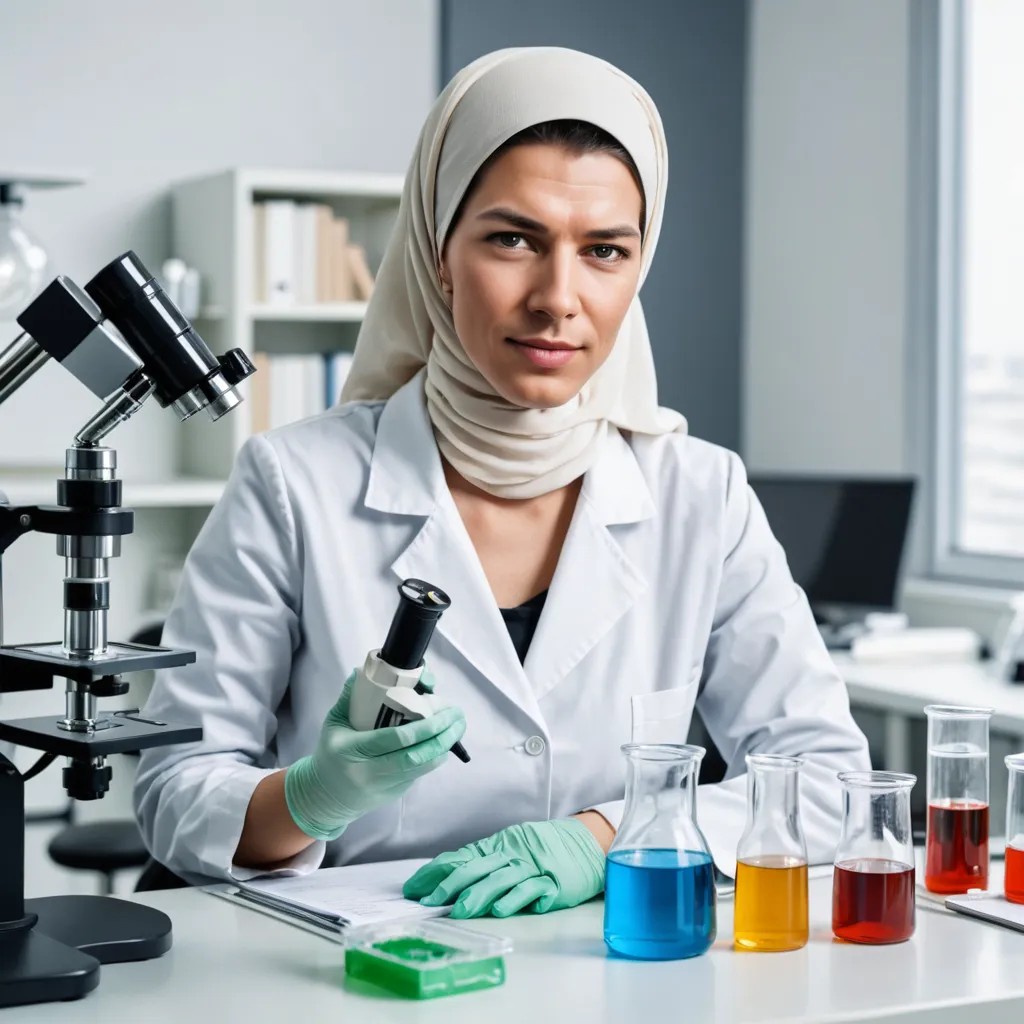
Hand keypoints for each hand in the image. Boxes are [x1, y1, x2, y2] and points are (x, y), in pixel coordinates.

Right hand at [284, 671, 465, 840]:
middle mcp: (371, 771)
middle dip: (442, 735)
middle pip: (415, 755)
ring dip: (444, 746)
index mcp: (354, 749)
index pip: (396, 737)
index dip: (424, 725)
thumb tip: (362, 671)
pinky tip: (443, 741)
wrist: (326, 796)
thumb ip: (349, 697)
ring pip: (421, 767)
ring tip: (457, 727)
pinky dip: (433, 756)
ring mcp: (384, 785)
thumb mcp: (334, 723)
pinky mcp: (395, 793)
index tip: (442, 709)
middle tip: (457, 716)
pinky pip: (418, 774)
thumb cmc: (331, 753)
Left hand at [402, 819, 605, 917]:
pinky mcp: (554, 884)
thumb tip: (444, 878)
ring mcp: (534, 869)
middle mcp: (513, 855)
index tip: (414, 888)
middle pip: (478, 867)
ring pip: (502, 880)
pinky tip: (503, 910)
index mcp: (499, 845)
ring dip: (480, 895)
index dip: (436, 872)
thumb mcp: (510, 850)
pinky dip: (518, 899)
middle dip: (451, 884)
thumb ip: (482, 863)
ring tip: (461, 910)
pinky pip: (533, 890)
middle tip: (431, 901)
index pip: (461, 857)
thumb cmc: (543, 850)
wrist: (587, 842)